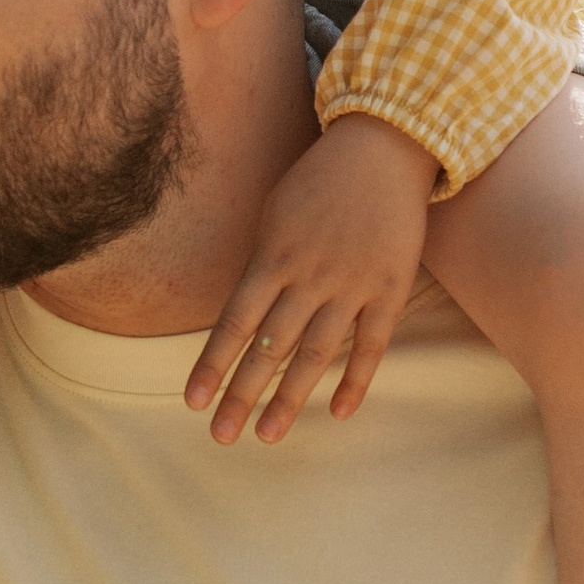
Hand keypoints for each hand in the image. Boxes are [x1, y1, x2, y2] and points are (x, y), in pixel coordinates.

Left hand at [185, 115, 437, 444]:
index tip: (193, 402)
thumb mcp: (275, 213)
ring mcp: (351, 285)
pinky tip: (337, 412)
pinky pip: (372, 344)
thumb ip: (262, 264)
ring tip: (267, 436)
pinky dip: (356, 379)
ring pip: (316, 354)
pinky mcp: (389, 288)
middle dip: (242, 394)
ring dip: (290, 399)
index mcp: (273, 257)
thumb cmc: (321, 179)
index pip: (235, 323)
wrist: (385, 146)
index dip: (212, 364)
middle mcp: (308, 277)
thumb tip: (244, 312)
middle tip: (222, 437)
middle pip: (270, 348)